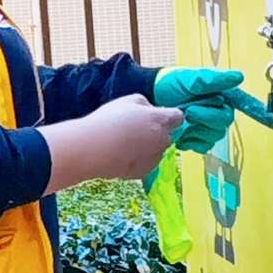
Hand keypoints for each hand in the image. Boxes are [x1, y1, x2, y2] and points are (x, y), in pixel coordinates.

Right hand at [43, 91, 181, 186]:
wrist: (94, 150)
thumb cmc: (110, 120)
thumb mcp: (129, 100)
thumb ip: (146, 104)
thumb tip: (151, 110)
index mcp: (161, 120)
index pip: (178, 117)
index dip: (169, 115)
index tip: (157, 116)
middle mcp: (163, 140)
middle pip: (166, 135)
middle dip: (156, 132)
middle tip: (134, 129)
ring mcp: (155, 158)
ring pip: (156, 150)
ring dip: (147, 147)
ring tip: (124, 144)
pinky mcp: (144, 173)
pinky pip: (146, 164)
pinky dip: (138, 160)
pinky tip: (121, 156)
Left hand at [157, 70, 272, 154]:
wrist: (151, 98)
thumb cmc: (171, 83)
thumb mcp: (191, 78)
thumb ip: (214, 80)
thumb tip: (239, 77)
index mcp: (221, 94)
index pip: (243, 103)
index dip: (258, 112)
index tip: (272, 122)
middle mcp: (218, 110)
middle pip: (224, 121)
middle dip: (207, 117)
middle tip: (190, 110)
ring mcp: (208, 126)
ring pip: (214, 135)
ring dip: (197, 129)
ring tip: (183, 120)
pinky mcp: (197, 139)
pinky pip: (203, 146)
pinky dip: (192, 141)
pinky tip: (182, 134)